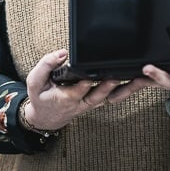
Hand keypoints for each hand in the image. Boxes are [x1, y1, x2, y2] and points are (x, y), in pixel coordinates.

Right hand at [23, 49, 142, 130]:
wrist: (45, 117)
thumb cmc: (40, 97)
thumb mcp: (34, 81)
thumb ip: (46, 65)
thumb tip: (62, 53)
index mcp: (65, 97)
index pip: (77, 90)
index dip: (85, 83)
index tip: (91, 77)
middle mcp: (80, 102)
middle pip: (97, 96)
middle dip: (107, 87)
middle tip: (116, 78)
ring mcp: (90, 103)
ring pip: (108, 98)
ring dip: (122, 91)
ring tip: (135, 80)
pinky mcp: (96, 102)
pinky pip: (112, 98)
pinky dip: (124, 91)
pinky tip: (135, 83)